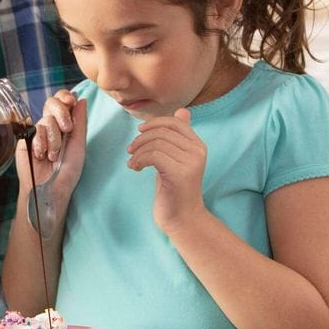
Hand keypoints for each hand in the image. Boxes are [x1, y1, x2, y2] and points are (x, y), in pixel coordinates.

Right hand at [15, 91, 86, 196]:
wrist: (51, 188)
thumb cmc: (68, 172)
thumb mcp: (79, 145)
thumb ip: (80, 122)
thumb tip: (82, 99)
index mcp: (65, 124)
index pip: (62, 100)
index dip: (65, 96)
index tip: (70, 101)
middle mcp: (51, 125)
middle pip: (51, 102)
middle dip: (62, 113)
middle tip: (67, 129)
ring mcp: (37, 131)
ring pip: (46, 119)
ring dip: (54, 139)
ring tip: (53, 156)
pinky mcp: (25, 139)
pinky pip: (35, 130)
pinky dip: (42, 144)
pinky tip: (42, 156)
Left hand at [127, 107, 206, 232]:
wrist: (182, 218)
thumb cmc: (174, 188)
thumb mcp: (175, 158)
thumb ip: (177, 137)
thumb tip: (182, 111)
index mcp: (198, 145)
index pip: (174, 122)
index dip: (153, 124)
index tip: (139, 134)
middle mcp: (198, 151)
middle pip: (162, 132)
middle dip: (141, 139)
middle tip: (130, 150)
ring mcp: (191, 162)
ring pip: (156, 144)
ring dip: (138, 152)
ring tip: (133, 162)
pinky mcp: (180, 174)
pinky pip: (153, 156)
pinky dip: (139, 160)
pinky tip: (135, 168)